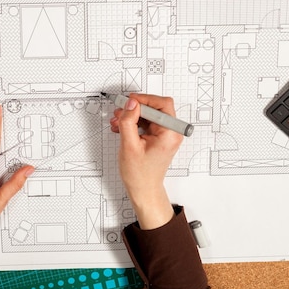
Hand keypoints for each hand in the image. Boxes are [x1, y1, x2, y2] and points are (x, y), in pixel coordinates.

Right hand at [110, 93, 181, 229]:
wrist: (143, 189)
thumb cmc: (140, 174)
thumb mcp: (129, 145)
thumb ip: (128, 121)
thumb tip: (130, 103)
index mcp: (169, 133)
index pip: (162, 104)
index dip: (145, 99)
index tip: (129, 101)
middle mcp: (171, 132)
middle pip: (155, 108)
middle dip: (136, 108)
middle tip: (120, 111)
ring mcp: (165, 135)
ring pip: (148, 114)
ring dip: (132, 115)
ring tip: (118, 122)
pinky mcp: (158, 137)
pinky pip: (146, 122)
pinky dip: (133, 123)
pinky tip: (122, 127)